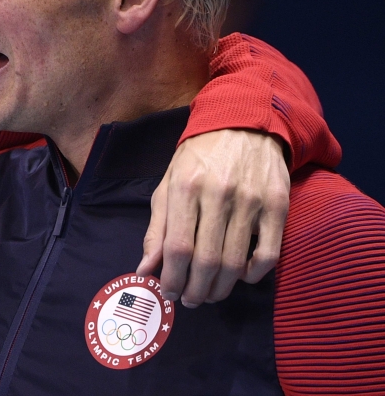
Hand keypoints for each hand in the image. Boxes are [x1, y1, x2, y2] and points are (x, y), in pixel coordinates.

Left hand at [136, 129, 289, 306]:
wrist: (244, 123)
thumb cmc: (199, 157)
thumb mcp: (169, 183)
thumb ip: (158, 227)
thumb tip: (146, 269)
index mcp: (185, 187)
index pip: (177, 247)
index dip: (172, 278)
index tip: (169, 293)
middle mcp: (218, 194)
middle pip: (206, 260)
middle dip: (196, 290)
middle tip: (191, 301)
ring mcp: (251, 200)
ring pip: (236, 261)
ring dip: (221, 288)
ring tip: (210, 294)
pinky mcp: (277, 205)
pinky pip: (268, 253)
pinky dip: (255, 274)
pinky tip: (243, 277)